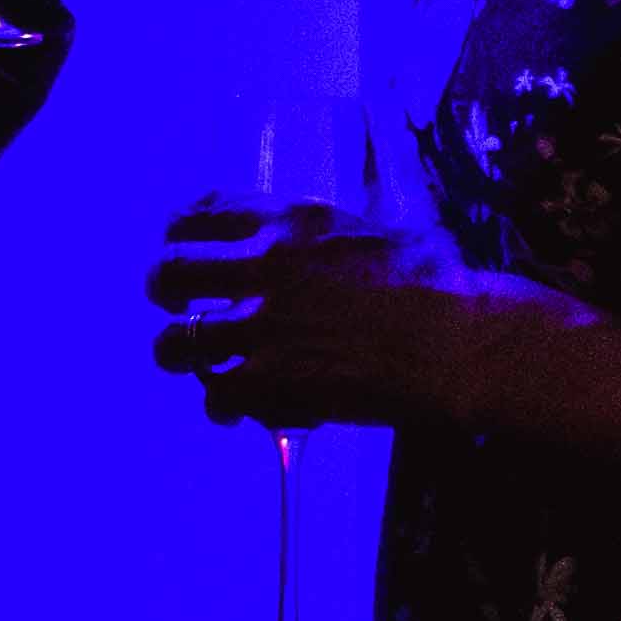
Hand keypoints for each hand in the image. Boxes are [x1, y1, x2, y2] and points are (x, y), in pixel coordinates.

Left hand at [144, 199, 558, 433]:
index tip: (179, 242)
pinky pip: (215, 395)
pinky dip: (219, 404)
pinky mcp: (271, 380)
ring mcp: (262, 326)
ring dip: (177, 353)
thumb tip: (343, 215)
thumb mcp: (379, 226)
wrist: (458, 340)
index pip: (204, 212)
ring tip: (186, 360)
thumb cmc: (437, 281)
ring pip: (176, 342)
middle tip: (170, 302)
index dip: (180, 230)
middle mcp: (264, 266)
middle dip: (162, 288)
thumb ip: (336, 228)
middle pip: (172, 270)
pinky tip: (232, 409)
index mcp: (289, 222)